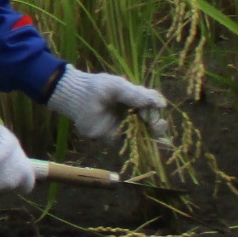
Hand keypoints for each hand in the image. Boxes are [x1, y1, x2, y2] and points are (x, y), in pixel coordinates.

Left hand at [46, 65, 167, 140]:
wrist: (76, 97)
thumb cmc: (97, 87)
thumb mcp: (117, 86)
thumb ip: (136, 95)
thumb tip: (161, 103)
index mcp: (135, 100)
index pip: (153, 106)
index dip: (157, 109)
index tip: (155, 108)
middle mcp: (132, 114)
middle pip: (153, 122)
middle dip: (158, 125)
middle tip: (155, 125)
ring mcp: (124, 127)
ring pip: (144, 135)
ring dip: (152, 138)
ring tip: (154, 135)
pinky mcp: (114, 138)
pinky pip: (128, 146)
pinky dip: (139, 149)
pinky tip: (145, 149)